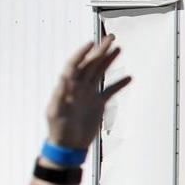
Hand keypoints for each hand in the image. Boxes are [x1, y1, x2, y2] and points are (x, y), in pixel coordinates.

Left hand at [45, 35, 129, 151]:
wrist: (68, 146)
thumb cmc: (58, 129)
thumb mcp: (55, 112)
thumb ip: (59, 94)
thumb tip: (64, 77)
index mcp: (67, 86)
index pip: (75, 64)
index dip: (82, 53)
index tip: (91, 43)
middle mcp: (79, 86)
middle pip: (91, 64)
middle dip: (100, 51)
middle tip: (110, 38)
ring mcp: (89, 94)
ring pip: (101, 73)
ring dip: (109, 61)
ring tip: (119, 48)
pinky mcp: (98, 104)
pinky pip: (110, 90)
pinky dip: (119, 84)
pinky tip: (129, 77)